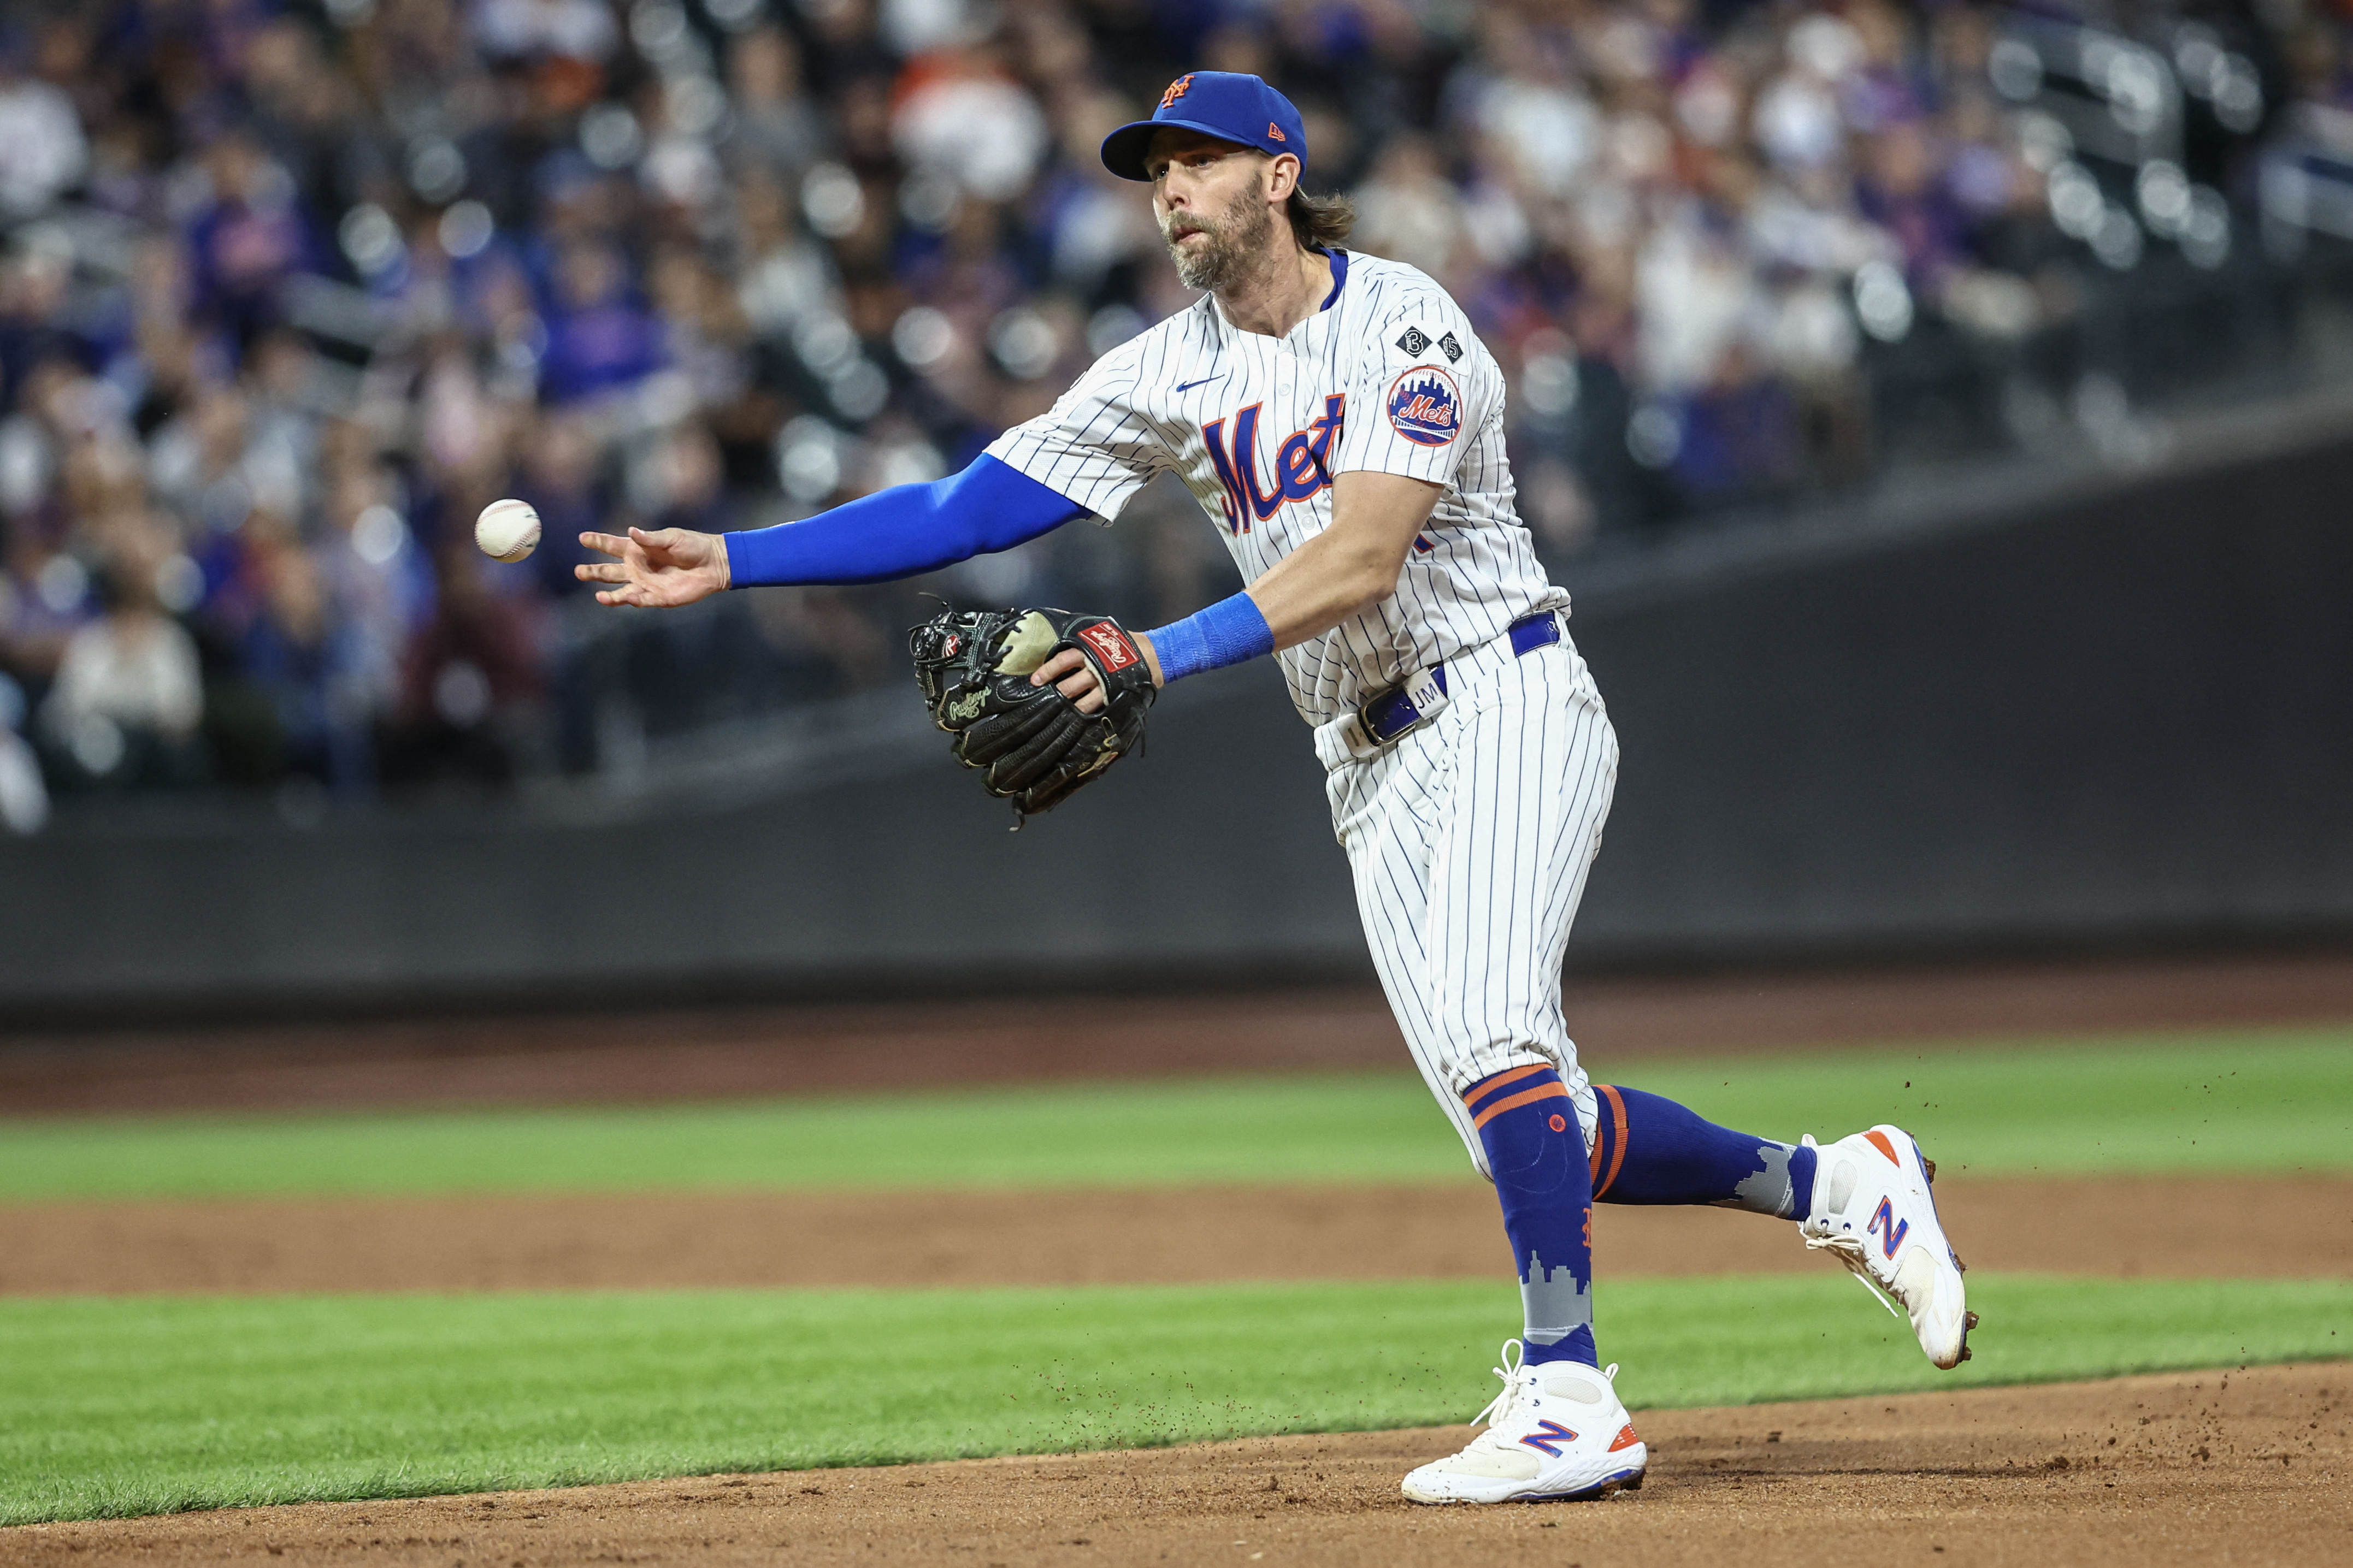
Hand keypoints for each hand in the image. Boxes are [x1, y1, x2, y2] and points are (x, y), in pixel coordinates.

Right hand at [575, 527, 731, 606]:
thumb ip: (650, 538)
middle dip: (593, 572)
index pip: (611, 545)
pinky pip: (642, 601)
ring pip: (621, 592)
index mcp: (637, 550)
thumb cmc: (692, 546)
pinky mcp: (659, 598)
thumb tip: (631, 531)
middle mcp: (637, 568)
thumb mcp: (671, 538)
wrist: (714, 563)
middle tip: (578, 572)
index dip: (597, 541)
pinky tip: (626, 598)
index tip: (582, 537)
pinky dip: (634, 600)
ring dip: (609, 595)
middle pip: (608, 572)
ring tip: (598, 596)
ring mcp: (646, 584)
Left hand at [1031, 632, 1162, 713]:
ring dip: (1069, 707)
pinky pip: (1097, 709)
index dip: (1048, 670)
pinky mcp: (1114, 697)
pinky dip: (1086, 713)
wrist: (1150, 654)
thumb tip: (1052, 615)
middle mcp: (1095, 668)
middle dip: (1056, 692)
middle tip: (1044, 699)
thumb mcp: (1097, 630)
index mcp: (1088, 650)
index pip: (1063, 660)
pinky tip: (1077, 717)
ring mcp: (1105, 685)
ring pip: (1083, 701)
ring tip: (1058, 712)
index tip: (1035, 680)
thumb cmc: (1119, 642)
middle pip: (1070, 684)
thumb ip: (1075, 627)